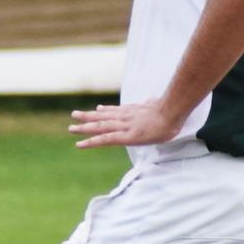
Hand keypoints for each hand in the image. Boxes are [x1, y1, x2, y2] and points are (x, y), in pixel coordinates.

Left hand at [69, 100, 184, 148]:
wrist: (171, 113)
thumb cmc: (171, 111)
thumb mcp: (159, 105)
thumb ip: (152, 103)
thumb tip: (152, 98)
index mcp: (134, 111)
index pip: (117, 110)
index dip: (106, 110)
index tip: (98, 109)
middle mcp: (125, 117)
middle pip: (103, 116)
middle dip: (88, 116)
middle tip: (74, 114)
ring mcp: (123, 126)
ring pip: (99, 127)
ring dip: (84, 127)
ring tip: (71, 128)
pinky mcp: (124, 137)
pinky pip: (104, 139)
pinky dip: (91, 141)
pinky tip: (80, 144)